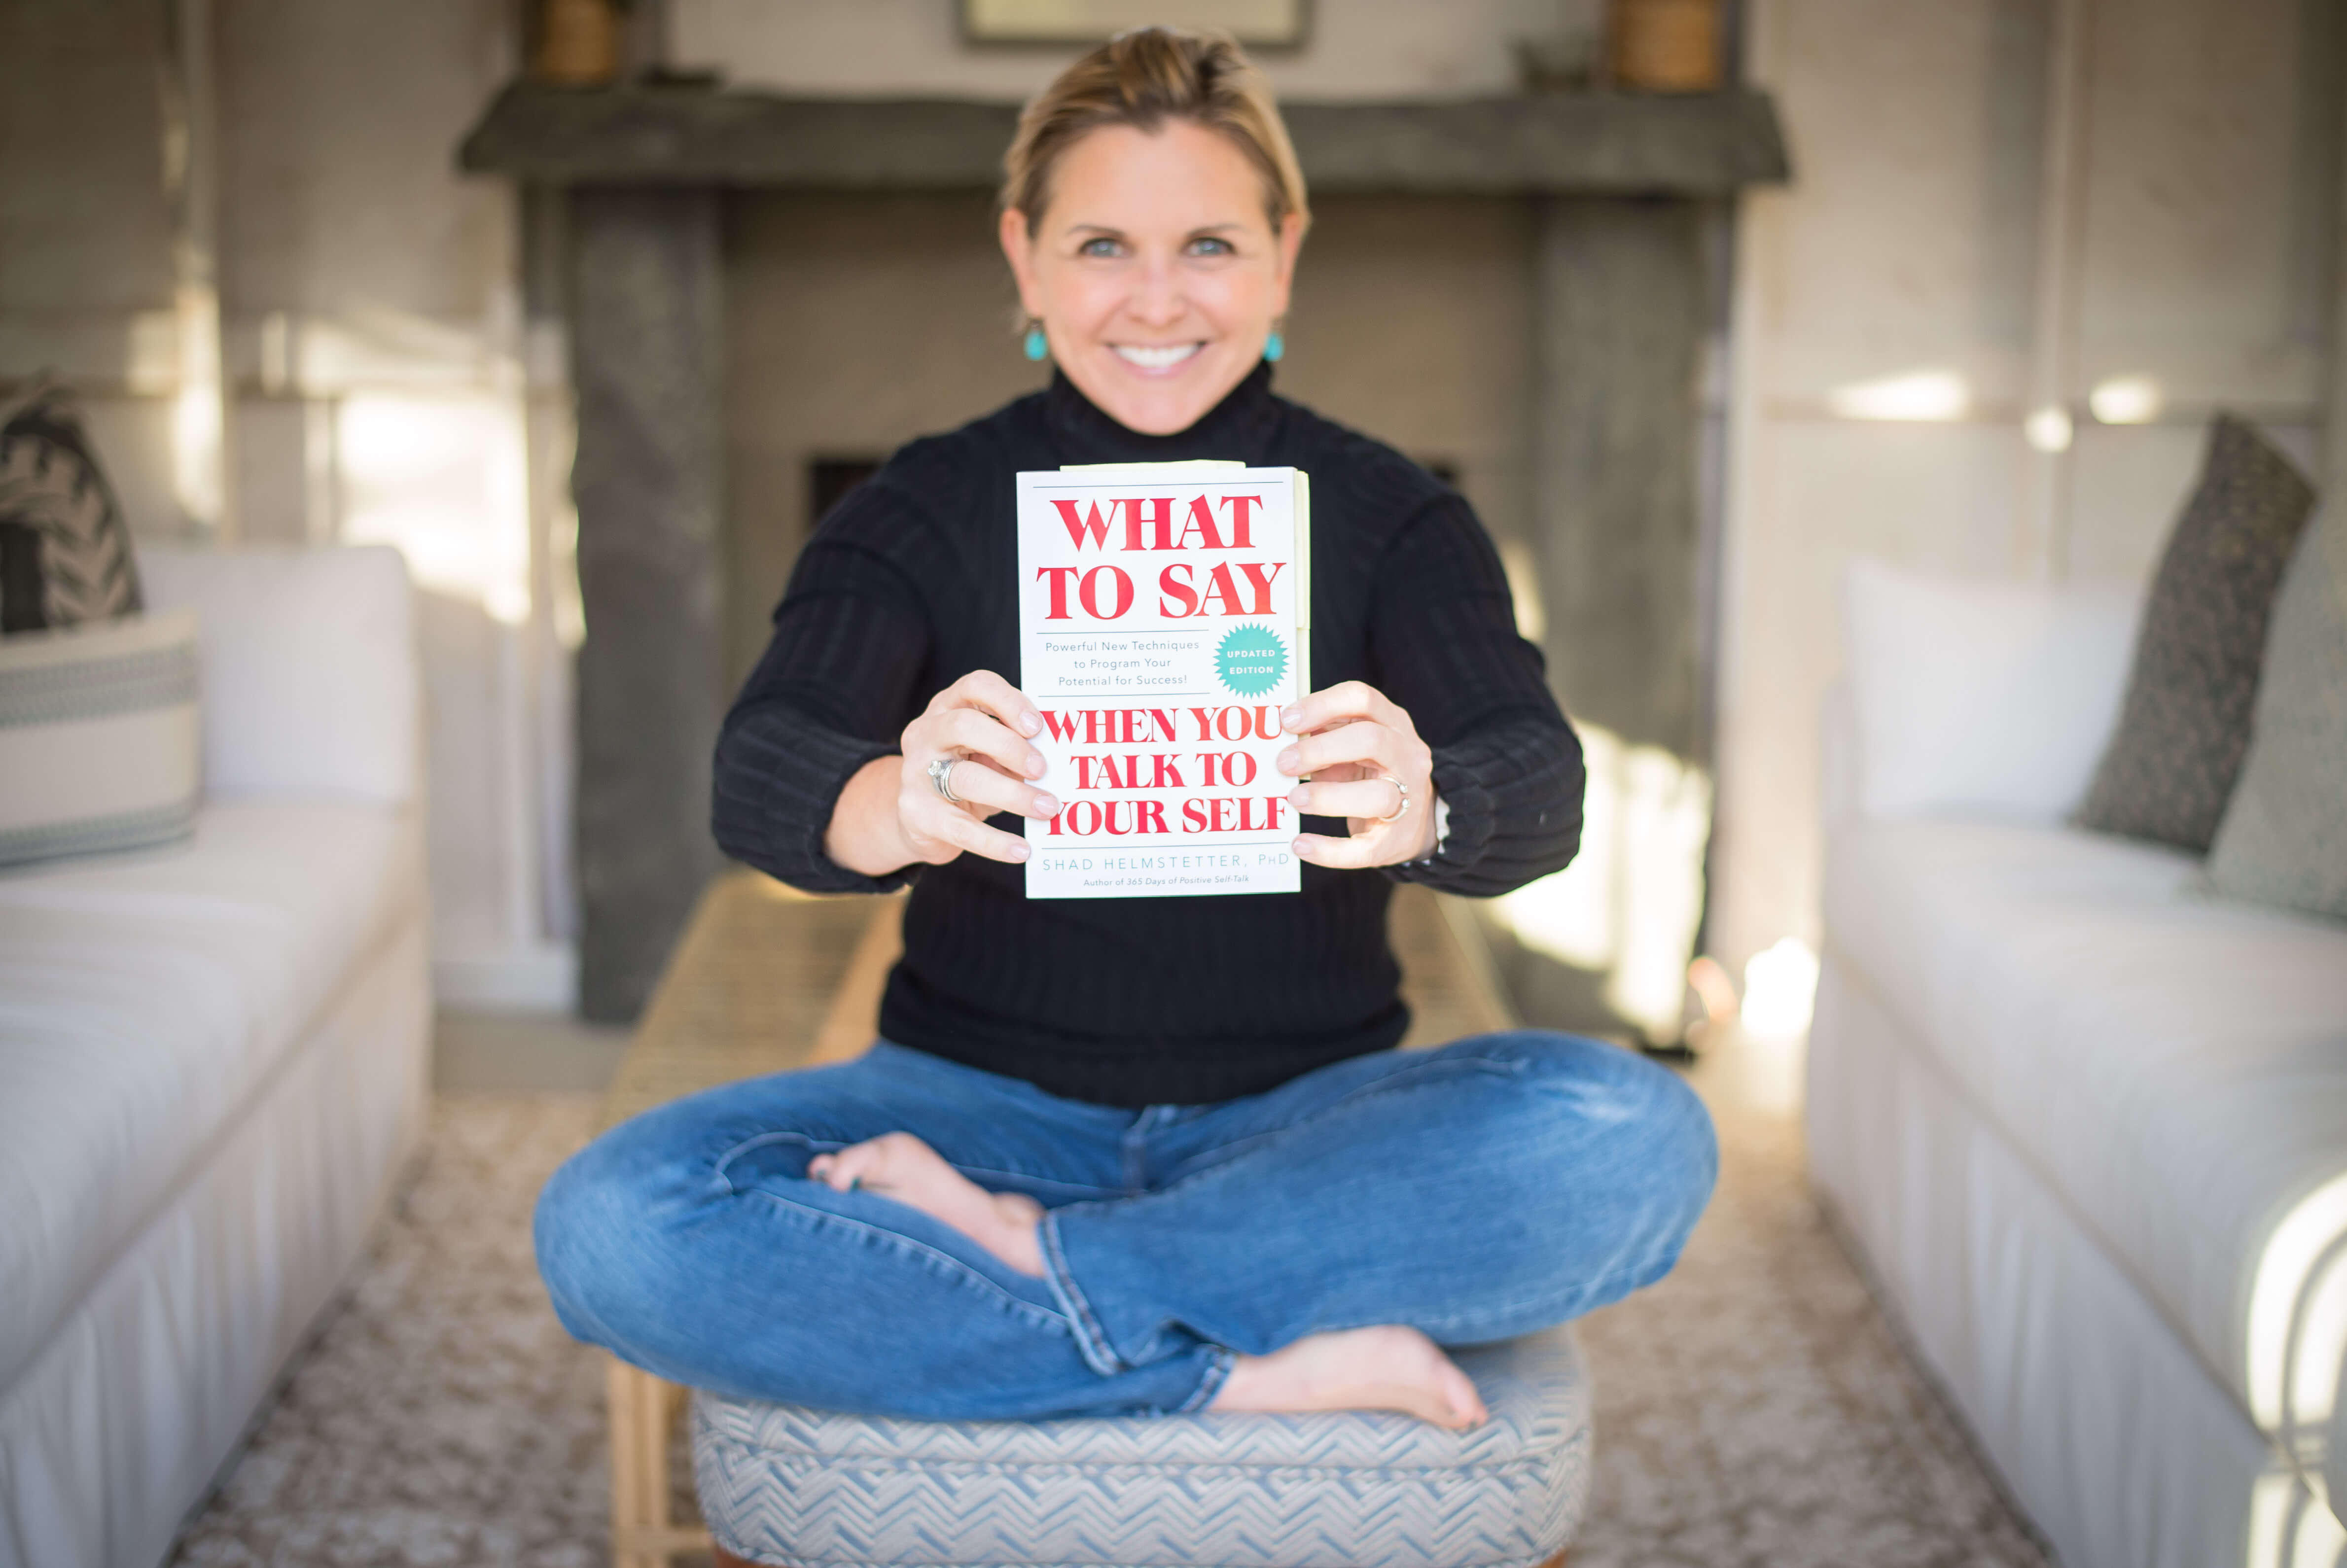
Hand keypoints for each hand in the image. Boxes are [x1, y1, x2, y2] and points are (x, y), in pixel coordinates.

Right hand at [894, 671, 1059, 865]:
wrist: (919, 820)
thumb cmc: (968, 775)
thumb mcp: (988, 754)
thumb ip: (1016, 749)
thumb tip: (1060, 762)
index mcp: (949, 708)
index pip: (975, 686)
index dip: (1008, 701)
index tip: (1038, 726)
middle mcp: (926, 732)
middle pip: (963, 725)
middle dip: (1009, 746)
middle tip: (1042, 769)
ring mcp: (915, 772)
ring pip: (965, 778)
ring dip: (1013, 794)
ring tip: (1047, 808)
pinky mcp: (915, 812)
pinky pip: (959, 827)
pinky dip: (994, 842)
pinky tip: (1021, 850)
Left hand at [1275, 681, 1438, 868]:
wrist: (1417, 819)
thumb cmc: (1371, 773)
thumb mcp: (1353, 747)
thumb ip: (1324, 738)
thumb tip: (1276, 741)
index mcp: (1393, 723)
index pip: (1362, 699)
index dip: (1322, 706)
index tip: (1285, 721)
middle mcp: (1407, 755)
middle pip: (1371, 740)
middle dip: (1320, 750)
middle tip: (1283, 763)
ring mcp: (1409, 797)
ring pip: (1377, 795)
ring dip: (1328, 797)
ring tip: (1293, 800)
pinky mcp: (1398, 839)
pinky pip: (1365, 849)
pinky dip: (1328, 850)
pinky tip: (1300, 845)